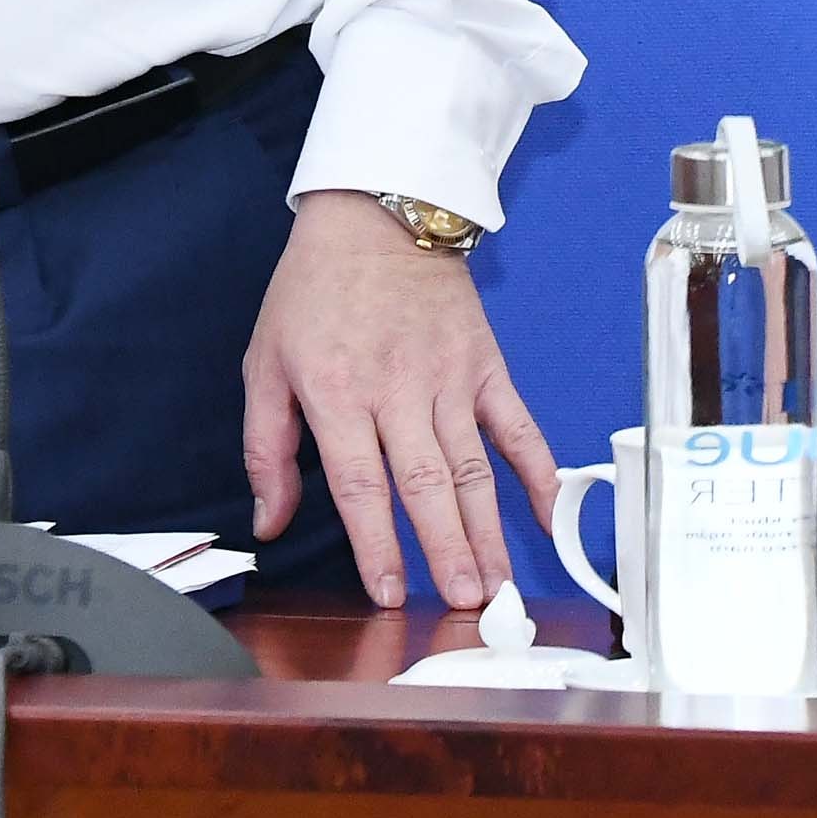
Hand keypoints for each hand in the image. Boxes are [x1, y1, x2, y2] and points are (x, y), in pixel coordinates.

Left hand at [242, 194, 557, 606]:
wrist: (375, 212)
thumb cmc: (312, 292)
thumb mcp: (266, 362)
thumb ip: (266, 447)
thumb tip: (270, 520)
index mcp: (338, 393)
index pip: (362, 484)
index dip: (377, 544)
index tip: (389, 594)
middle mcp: (399, 390)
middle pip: (427, 483)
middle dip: (448, 550)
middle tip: (467, 605)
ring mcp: (450, 377)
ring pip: (473, 466)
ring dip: (489, 529)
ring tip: (501, 584)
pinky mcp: (485, 363)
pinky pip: (517, 423)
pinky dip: (537, 468)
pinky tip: (550, 512)